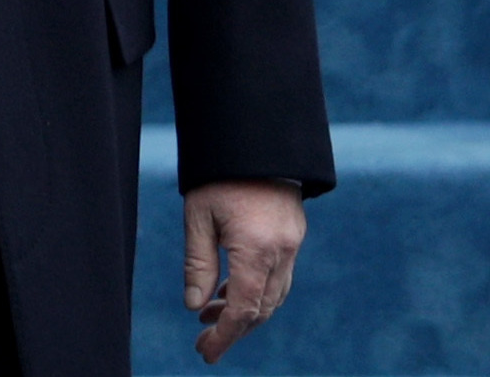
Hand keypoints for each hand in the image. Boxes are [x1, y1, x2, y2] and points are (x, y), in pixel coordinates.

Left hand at [184, 178, 305, 362]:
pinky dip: (257, 290)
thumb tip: (195, 307)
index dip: (224, 336)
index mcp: (257, 248)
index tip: (206, 352)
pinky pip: (280, 275)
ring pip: (275, 294)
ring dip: (246, 311)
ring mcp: (293, 241)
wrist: (257, 138)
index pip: (243, 309)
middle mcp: (282, 250)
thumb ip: (199, 265)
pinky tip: (230, 288)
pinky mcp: (295, 233)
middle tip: (203, 340)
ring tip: (210, 312)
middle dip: (234, 329)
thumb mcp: (199, 218)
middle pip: (262, 308)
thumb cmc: (221, 175)